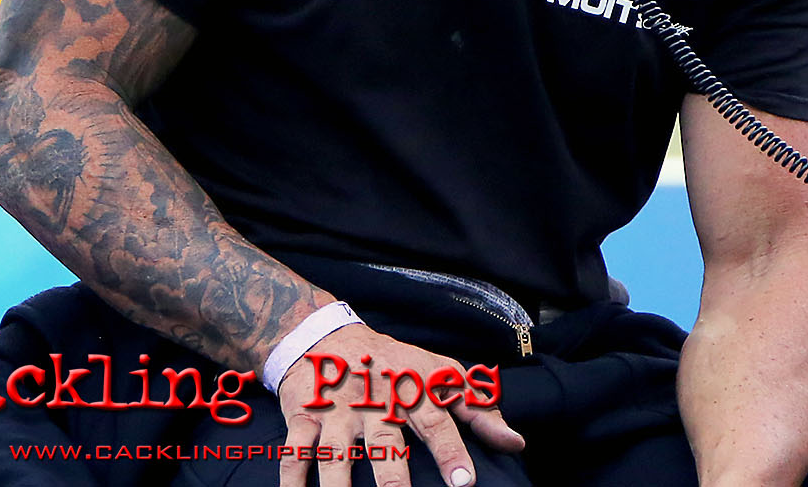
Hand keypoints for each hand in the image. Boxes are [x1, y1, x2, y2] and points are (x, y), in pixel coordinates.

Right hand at [277, 324, 523, 486]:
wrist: (327, 335)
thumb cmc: (396, 364)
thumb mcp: (440, 374)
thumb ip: (479, 409)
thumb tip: (516, 443)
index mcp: (412, 389)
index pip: (436, 421)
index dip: (451, 451)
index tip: (464, 482)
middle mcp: (375, 402)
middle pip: (384, 443)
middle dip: (393, 478)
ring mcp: (336, 412)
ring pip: (335, 456)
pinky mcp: (303, 418)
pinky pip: (294, 454)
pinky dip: (291, 480)